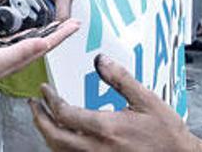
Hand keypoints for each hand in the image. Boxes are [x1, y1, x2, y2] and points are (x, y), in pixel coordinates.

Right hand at [0, 19, 79, 87]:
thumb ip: (20, 51)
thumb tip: (44, 43)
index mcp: (21, 59)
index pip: (47, 45)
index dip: (62, 34)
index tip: (76, 23)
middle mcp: (19, 57)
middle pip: (46, 41)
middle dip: (61, 31)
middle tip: (75, 20)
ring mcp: (10, 52)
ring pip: (35, 39)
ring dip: (49, 30)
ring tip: (60, 20)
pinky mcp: (0, 47)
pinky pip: (21, 38)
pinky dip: (31, 31)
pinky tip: (35, 26)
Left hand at [30, 54, 201, 151]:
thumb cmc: (166, 133)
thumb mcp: (146, 100)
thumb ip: (120, 79)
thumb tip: (100, 59)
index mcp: (106, 128)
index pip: (65, 113)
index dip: (50, 100)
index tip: (44, 90)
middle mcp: (96, 149)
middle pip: (54, 136)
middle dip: (39, 119)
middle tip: (34, 105)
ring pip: (60, 151)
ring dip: (47, 135)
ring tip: (43, 120)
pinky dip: (61, 149)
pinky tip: (62, 139)